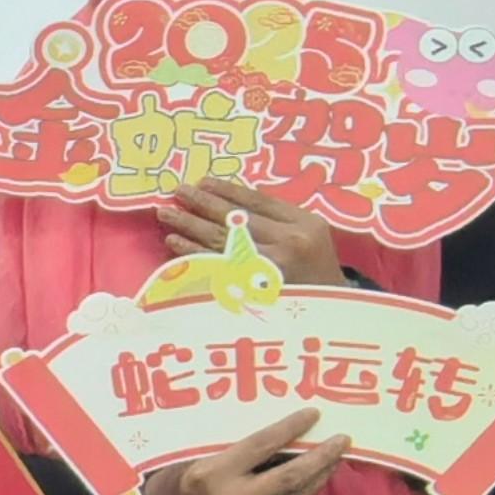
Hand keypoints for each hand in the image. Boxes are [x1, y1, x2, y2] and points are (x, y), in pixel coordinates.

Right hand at [123, 409, 347, 494]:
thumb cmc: (168, 487)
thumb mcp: (190, 458)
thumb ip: (229, 450)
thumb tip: (276, 433)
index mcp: (209, 476)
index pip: (262, 446)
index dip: (292, 428)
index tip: (313, 414)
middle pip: (291, 477)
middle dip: (322, 457)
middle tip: (342, 440)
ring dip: (319, 476)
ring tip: (334, 457)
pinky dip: (302, 493)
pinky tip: (311, 479)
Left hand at [157, 174, 345, 289]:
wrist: (329, 313)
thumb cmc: (315, 272)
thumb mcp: (310, 237)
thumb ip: (278, 218)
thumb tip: (228, 199)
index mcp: (304, 225)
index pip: (258, 201)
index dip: (227, 190)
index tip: (202, 181)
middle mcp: (288, 243)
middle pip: (236, 218)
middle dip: (202, 203)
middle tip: (178, 191)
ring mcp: (268, 269)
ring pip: (220, 240)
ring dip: (189, 225)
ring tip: (166, 213)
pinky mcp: (251, 291)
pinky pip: (213, 266)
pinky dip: (191, 252)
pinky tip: (174, 242)